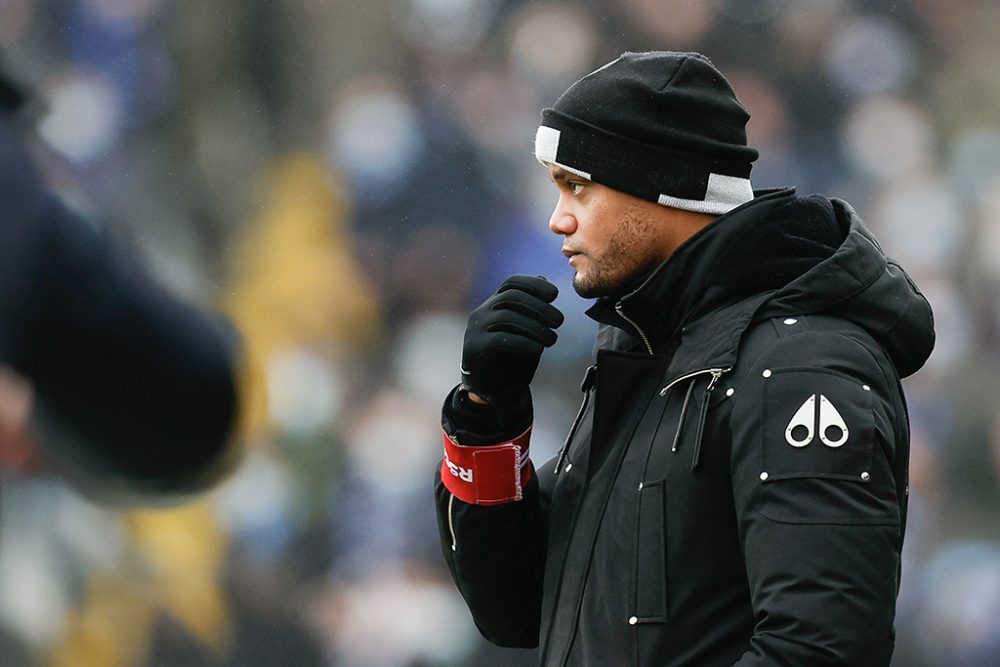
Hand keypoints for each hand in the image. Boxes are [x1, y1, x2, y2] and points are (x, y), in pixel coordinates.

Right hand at [461, 275, 563, 403]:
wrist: (495, 390)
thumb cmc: (513, 358)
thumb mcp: (527, 330)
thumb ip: (532, 308)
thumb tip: (544, 280)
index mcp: (495, 303)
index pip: (512, 283)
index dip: (534, 285)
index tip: (555, 295)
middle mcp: (483, 312)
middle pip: (511, 297)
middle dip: (539, 307)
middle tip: (559, 321)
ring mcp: (476, 329)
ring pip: (507, 317)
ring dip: (535, 327)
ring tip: (552, 339)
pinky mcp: (475, 347)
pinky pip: (501, 340)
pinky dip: (524, 343)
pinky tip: (538, 349)